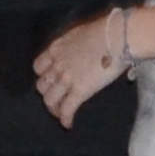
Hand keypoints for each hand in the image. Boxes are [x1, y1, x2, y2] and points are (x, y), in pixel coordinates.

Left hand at [32, 7, 132, 124]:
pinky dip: (65, 119)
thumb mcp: (80, 34)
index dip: (43, 76)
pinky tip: (68, 124)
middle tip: (57, 99)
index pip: (38, 67)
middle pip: (42, 86)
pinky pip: (66, 109)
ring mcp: (66, 79)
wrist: (115, 37)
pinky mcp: (79, 91)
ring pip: (49, 100)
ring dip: (53, 109)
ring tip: (60, 114)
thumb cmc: (105, 30)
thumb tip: (81, 50)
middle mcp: (57, 65)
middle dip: (47, 94)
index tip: (50, 81)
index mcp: (56, 49)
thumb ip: (74, 45)